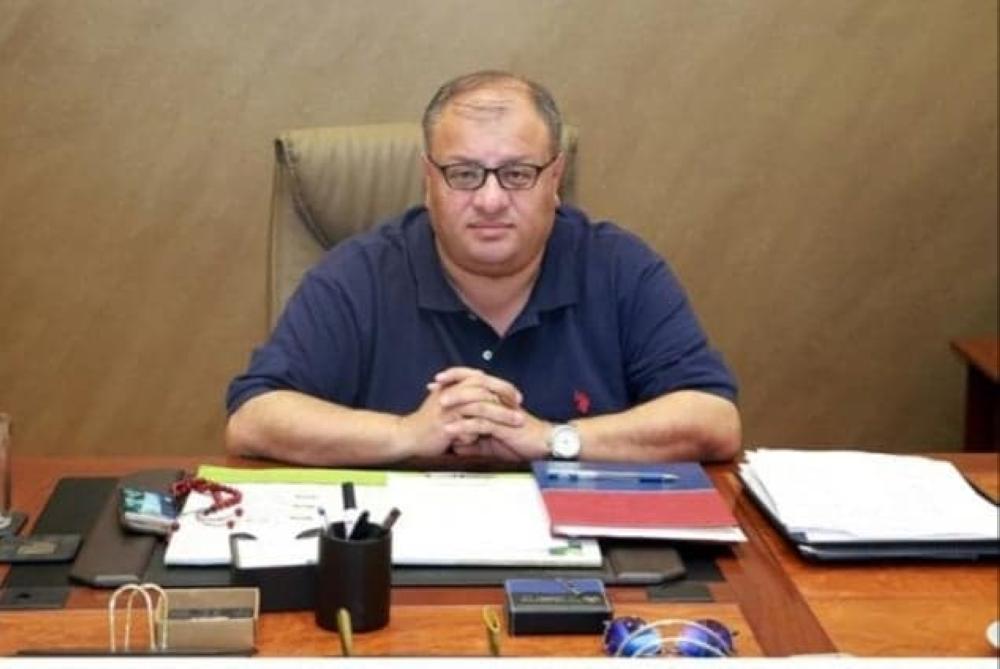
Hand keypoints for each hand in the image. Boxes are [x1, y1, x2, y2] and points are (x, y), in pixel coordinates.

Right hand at [392, 367, 525, 457]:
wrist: (407, 436)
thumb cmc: (428, 423)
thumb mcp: (447, 405)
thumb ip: (463, 396)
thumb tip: (485, 393)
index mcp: (453, 386)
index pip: (482, 379)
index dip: (501, 385)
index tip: (516, 395)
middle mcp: (452, 393)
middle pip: (484, 387)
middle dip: (506, 395)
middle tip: (520, 404)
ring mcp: (449, 408)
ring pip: (482, 406)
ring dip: (502, 414)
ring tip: (517, 421)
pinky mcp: (447, 424)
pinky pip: (471, 425)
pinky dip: (484, 430)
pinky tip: (494, 435)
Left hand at [432, 367, 550, 460]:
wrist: (544, 446)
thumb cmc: (520, 441)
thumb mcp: (492, 442)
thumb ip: (475, 441)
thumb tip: (457, 445)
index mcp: (497, 399)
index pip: (475, 380)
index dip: (456, 377)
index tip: (436, 381)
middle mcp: (500, 401)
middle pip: (475, 384)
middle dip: (453, 383)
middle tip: (435, 385)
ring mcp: (503, 413)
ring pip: (477, 401)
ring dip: (457, 401)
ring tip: (440, 404)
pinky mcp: (505, 427)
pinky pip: (482, 424)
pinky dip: (464, 426)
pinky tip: (451, 430)